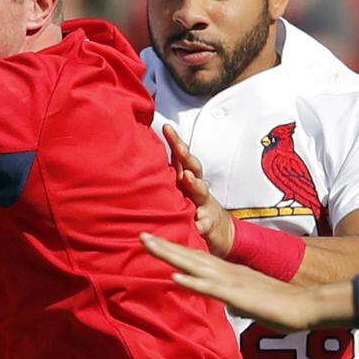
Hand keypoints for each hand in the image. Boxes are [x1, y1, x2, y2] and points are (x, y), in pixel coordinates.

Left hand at [141, 232, 318, 332]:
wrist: (307, 305)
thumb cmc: (280, 306)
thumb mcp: (249, 301)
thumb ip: (235, 299)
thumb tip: (228, 304)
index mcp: (227, 272)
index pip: (195, 258)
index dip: (173, 249)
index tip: (153, 241)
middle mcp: (225, 271)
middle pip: (189, 256)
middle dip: (163, 245)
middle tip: (140, 234)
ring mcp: (230, 281)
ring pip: (194, 265)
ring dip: (169, 254)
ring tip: (148, 243)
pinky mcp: (237, 295)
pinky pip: (211, 288)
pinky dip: (192, 282)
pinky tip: (174, 277)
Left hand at [163, 124, 233, 255]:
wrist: (221, 231)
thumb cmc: (192, 207)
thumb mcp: (177, 191)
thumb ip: (164, 178)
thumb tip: (137, 162)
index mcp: (186, 178)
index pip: (181, 157)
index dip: (175, 142)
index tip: (167, 127)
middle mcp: (196, 188)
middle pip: (193, 167)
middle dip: (186, 156)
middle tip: (179, 147)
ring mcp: (204, 204)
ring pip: (201, 191)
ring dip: (195, 184)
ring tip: (188, 178)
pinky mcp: (209, 223)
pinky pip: (205, 223)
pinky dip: (202, 223)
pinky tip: (198, 224)